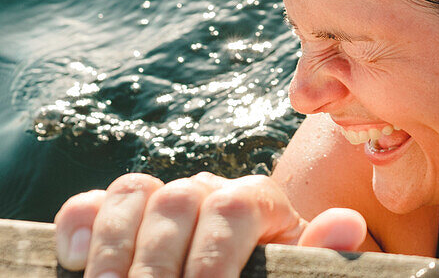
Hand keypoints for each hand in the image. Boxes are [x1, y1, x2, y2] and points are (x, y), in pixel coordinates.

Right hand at [54, 172, 369, 276]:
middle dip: (157, 263)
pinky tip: (73, 261)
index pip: (234, 206)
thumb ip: (319, 252)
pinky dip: (78, 224)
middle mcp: (208, 189)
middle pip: (177, 201)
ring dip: (113, 248)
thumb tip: (346, 224)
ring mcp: (163, 198)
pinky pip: (93, 202)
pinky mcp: (121, 216)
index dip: (214, 255)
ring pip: (132, 193)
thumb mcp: (296, 271)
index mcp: (258, 200)